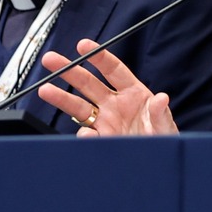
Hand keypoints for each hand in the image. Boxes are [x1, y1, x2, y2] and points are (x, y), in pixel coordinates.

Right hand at [38, 39, 178, 136]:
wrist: (156, 165)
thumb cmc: (163, 139)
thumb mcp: (165, 126)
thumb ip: (161, 113)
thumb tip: (161, 98)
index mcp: (133, 93)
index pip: (113, 70)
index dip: (98, 57)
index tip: (83, 46)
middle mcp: (114, 104)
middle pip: (88, 83)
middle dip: (69, 70)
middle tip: (51, 60)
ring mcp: (104, 121)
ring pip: (78, 106)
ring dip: (61, 97)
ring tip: (45, 90)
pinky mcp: (99, 139)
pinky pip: (86, 134)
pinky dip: (84, 134)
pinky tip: (89, 135)